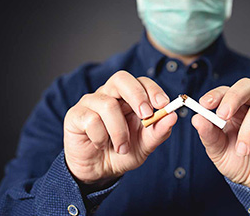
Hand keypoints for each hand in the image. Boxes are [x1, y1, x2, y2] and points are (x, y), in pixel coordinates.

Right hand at [64, 70, 176, 188]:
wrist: (98, 172)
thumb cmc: (122, 152)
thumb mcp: (145, 145)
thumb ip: (158, 131)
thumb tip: (173, 116)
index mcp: (129, 97)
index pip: (141, 81)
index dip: (152, 89)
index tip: (163, 104)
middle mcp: (110, 94)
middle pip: (121, 79)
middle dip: (136, 95)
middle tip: (146, 114)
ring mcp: (91, 102)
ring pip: (108, 104)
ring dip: (119, 131)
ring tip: (122, 148)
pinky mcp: (76, 114)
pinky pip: (91, 120)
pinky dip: (101, 137)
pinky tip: (101, 145)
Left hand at [191, 78, 249, 195]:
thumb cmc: (238, 161)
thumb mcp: (218, 151)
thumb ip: (208, 134)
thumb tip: (197, 118)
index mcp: (236, 108)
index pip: (227, 91)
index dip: (217, 94)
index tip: (204, 104)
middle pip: (247, 86)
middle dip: (233, 97)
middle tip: (223, 116)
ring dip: (248, 132)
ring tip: (243, 151)